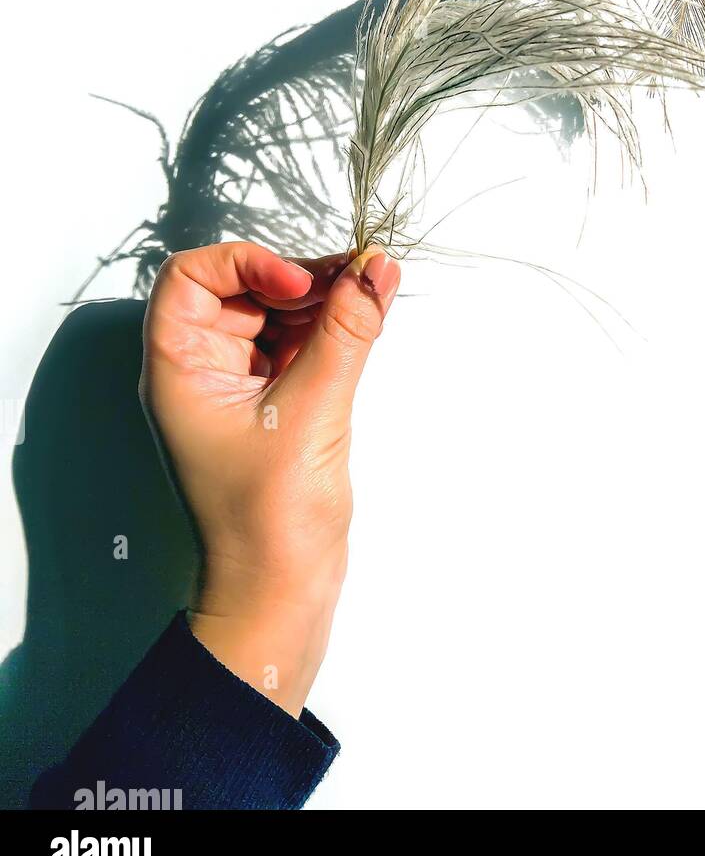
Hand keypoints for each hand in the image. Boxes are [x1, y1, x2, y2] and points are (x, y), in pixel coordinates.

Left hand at [139, 242, 399, 715]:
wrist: (279, 591)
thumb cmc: (268, 518)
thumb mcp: (311, 412)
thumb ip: (345, 333)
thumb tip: (374, 269)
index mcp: (179, 369)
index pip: (190, 278)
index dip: (244, 264)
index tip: (298, 284)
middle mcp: (202, 370)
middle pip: (240, 289)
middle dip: (298, 276)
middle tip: (354, 279)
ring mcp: (239, 386)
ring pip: (275, 313)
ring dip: (322, 299)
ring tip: (369, 295)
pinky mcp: (276, 402)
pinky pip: (299, 342)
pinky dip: (331, 327)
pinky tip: (366, 320)